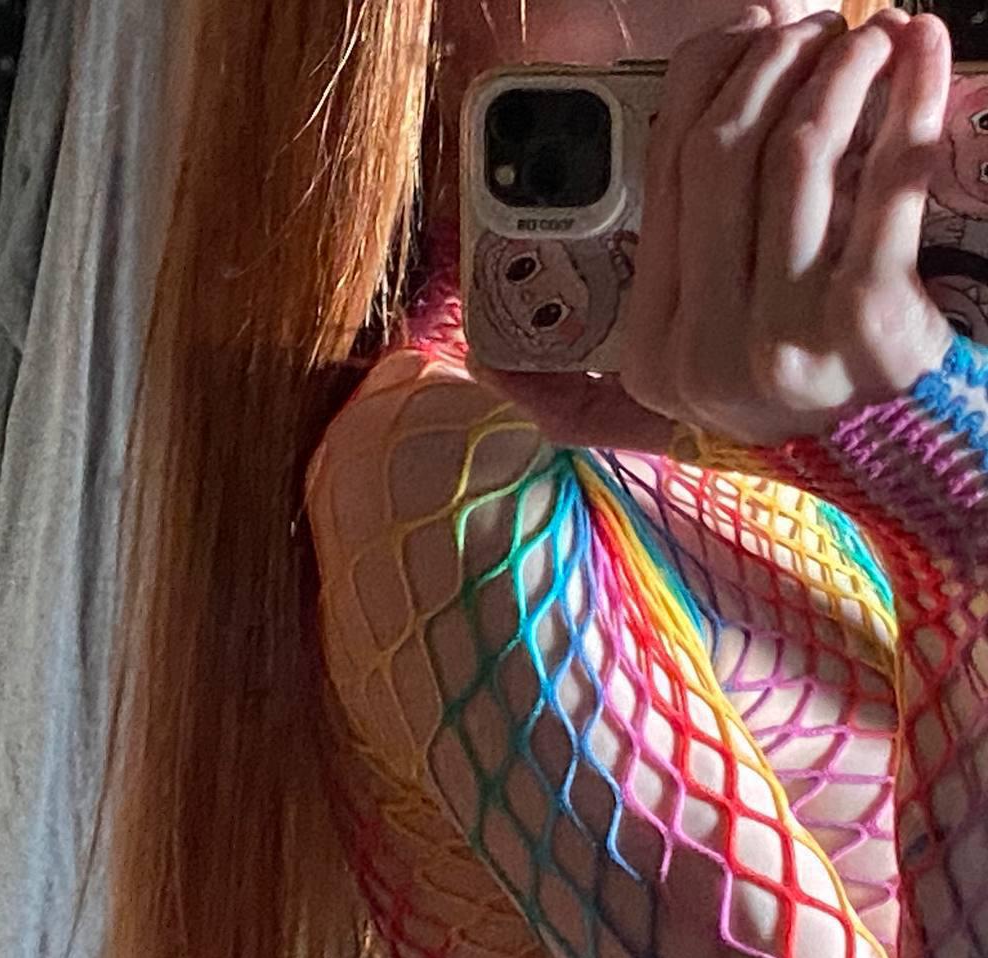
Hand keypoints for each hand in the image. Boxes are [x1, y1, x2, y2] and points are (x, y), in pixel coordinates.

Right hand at [477, 3, 955, 450]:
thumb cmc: (779, 419)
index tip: (736, 40)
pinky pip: (886, 186)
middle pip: (722, 158)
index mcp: (650, 352)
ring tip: (865, 37)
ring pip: (797, 157)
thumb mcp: (661, 423)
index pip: (660, 188)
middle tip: (806, 30)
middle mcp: (708, 350)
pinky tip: (924, 55)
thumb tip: (486, 365)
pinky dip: (912, 100)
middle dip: (767, 65)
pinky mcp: (874, 325)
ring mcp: (791, 339)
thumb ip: (578, 402)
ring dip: (837, 71)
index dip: (697, 90)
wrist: (888, 462)